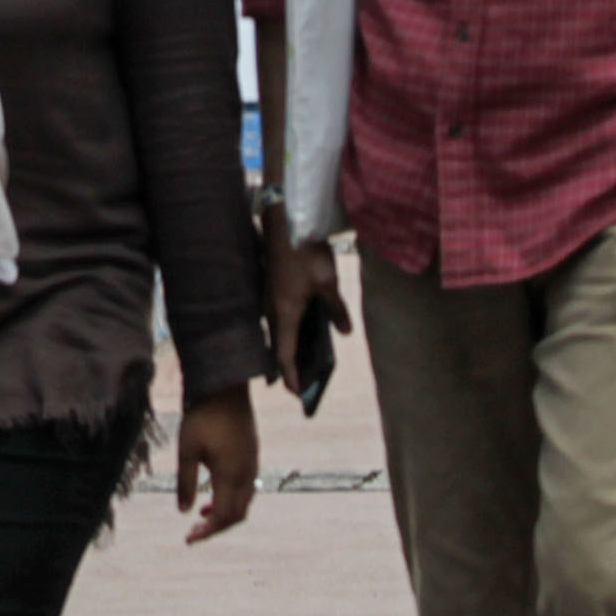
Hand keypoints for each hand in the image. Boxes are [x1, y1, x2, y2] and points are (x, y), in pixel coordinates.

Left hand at [176, 384, 258, 544]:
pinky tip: (214, 493)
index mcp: (231, 475)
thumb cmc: (202, 416)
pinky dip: (232, 499)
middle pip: (238, 515)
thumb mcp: (187, 449)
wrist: (226, 387)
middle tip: (194, 532)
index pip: (223, 517)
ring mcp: (253, 464)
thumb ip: (185, 482)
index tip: (188, 539)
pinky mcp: (252, 455)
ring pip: (244, 502)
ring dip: (225, 513)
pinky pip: (247, 488)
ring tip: (202, 515)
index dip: (207, 532)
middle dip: (217, 528)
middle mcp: (247, 474)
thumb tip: (184, 511)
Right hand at [260, 210, 349, 397]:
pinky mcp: (273, 286)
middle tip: (307, 380)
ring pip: (279, 330)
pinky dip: (291, 329)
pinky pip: (280, 317)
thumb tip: (345, 333)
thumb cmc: (306, 253)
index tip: (300, 394)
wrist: (286, 221)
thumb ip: (336, 309)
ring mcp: (270, 297)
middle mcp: (272, 309)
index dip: (292, 377)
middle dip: (291, 366)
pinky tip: (307, 327)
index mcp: (285, 313)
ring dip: (291, 346)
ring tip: (309, 359)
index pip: (284, 355)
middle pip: (279, 346)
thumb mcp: (328, 282)